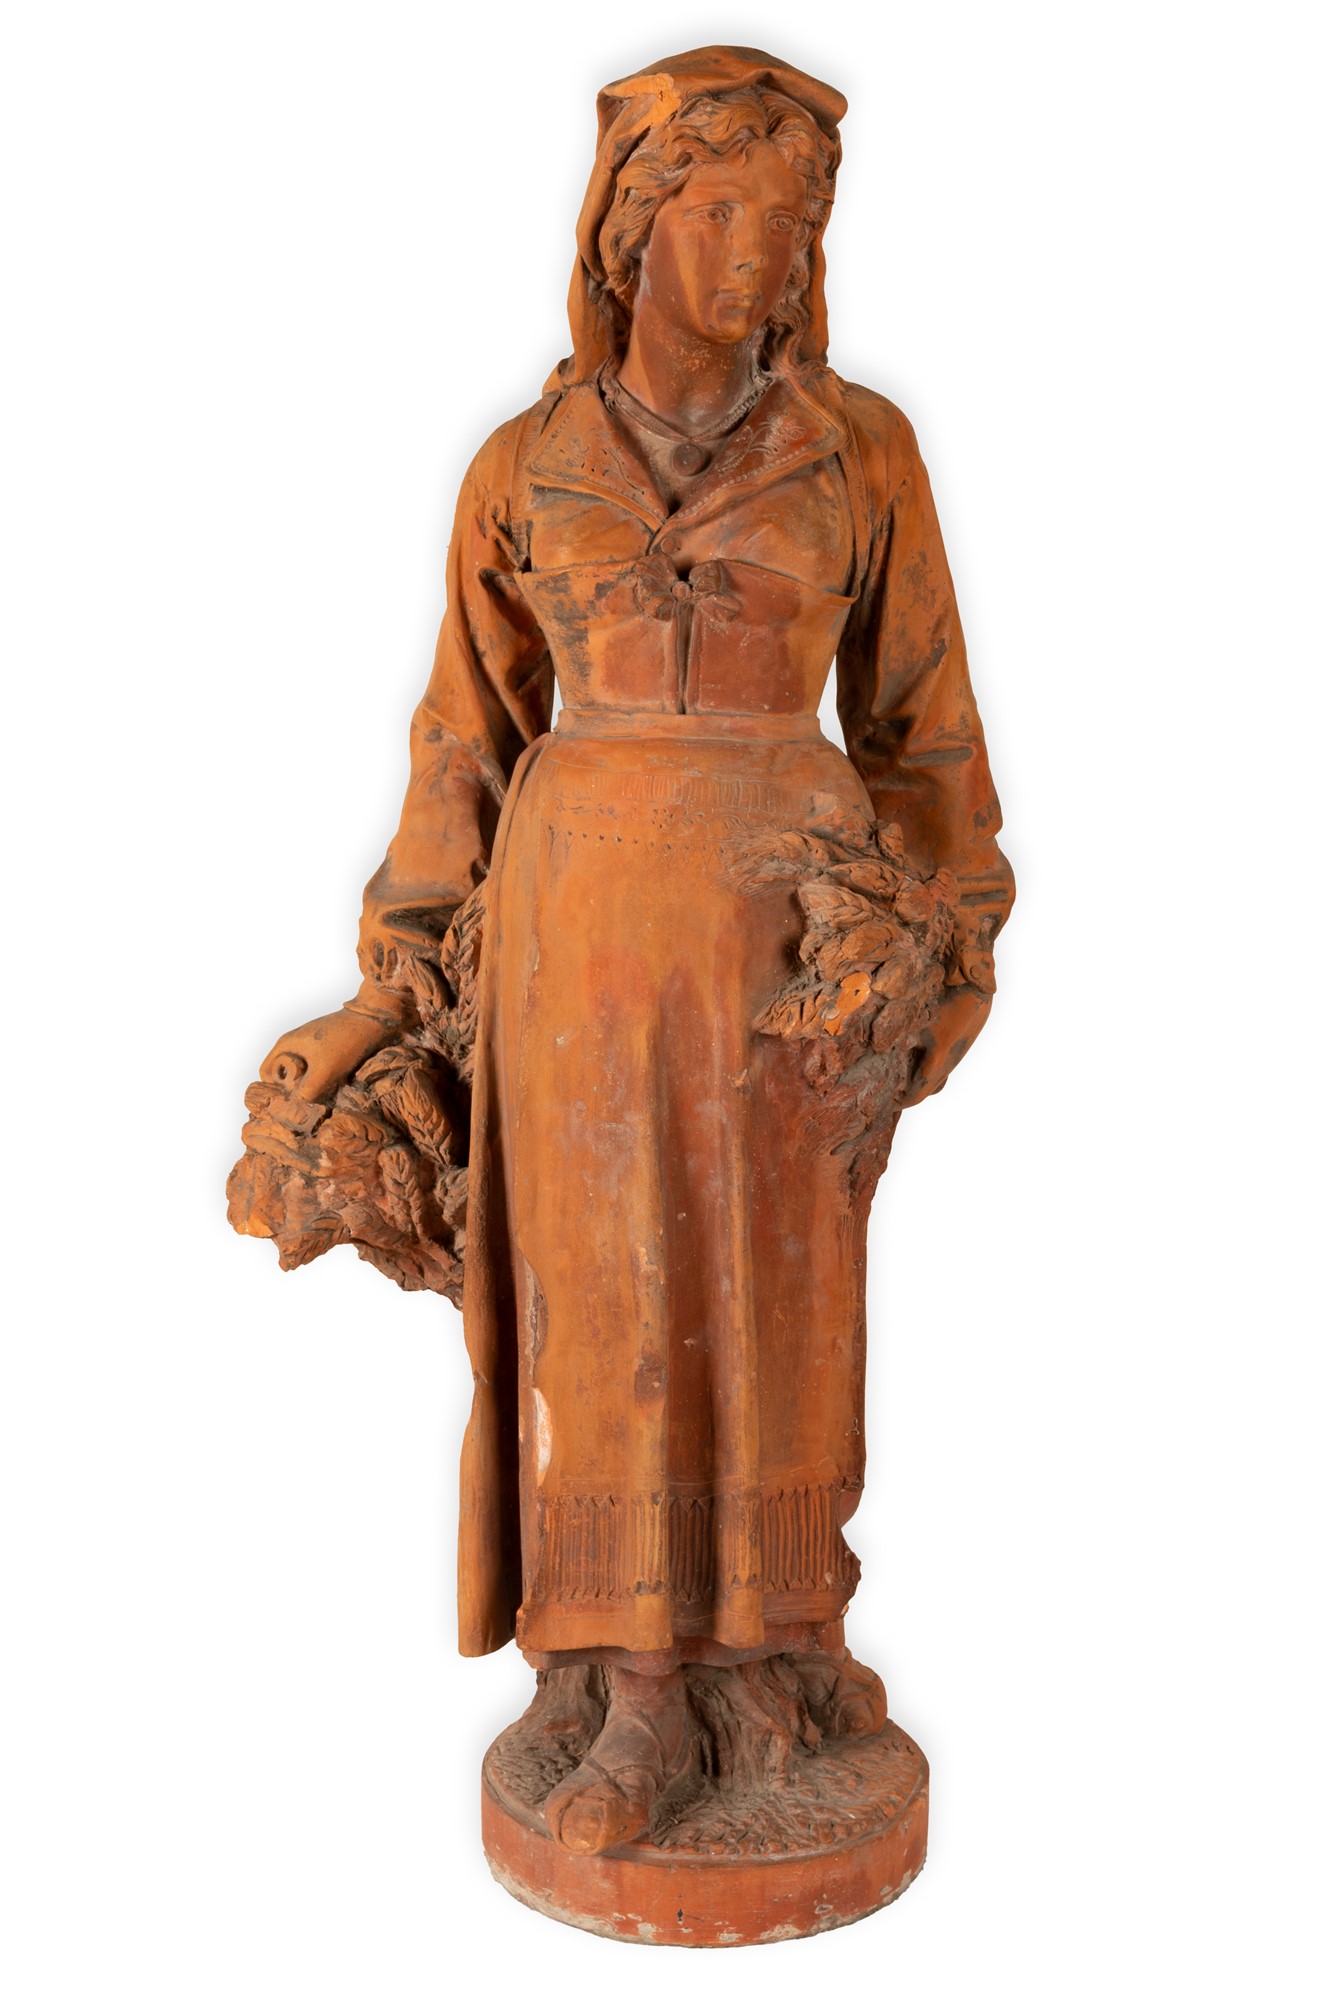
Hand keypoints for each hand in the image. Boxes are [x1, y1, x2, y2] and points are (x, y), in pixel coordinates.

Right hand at [259, 996, 405, 1103]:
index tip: (294, 1097)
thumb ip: (307, 1091)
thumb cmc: (346, 1040)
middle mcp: (294, 1045)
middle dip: (296, 1089)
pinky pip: (317, 1072)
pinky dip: (324, 1080)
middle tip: (315, 1092)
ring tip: (329, 1087)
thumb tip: (299, 1106)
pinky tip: (338, 1083)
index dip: (275, 1089)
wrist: (374, 1019)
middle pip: (284, 1076)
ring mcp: (310, 1048)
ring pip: (303, 1075)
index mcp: (286, 1045)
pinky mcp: (326, 1052)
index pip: (265, 1073)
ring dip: (313, 1086)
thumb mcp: (325, 1070)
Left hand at [900, 988, 991, 1107]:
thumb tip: (876, 1049)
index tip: (888, 1104)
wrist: (975, 987)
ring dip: (923, 1082)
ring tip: (905, 1076)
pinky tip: (922, 1055)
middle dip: (910, 1094)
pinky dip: (932, 1069)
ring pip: (939, 1079)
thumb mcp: (915, 1018)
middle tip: (892, 1092)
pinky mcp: (962, 1046)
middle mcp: (949, 1063)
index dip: (902, 1102)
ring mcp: (958, 1055)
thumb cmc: (944, 1001)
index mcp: (937, 1062)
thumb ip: (896, 1035)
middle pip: (928, 1090)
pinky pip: (946, 1066)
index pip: (918, 1094)